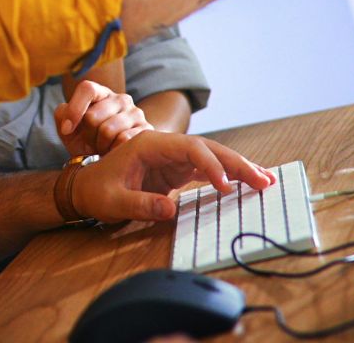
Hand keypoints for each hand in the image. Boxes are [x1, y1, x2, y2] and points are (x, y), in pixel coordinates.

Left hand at [55, 79, 153, 155]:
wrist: (114, 163)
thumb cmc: (88, 143)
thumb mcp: (70, 131)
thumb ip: (62, 116)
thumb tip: (67, 118)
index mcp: (101, 93)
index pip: (87, 89)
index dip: (74, 110)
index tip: (67, 130)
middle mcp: (121, 99)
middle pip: (92, 116)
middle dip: (87, 136)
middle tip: (91, 143)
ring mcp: (136, 113)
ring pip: (108, 130)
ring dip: (100, 146)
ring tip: (103, 148)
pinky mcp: (147, 129)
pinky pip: (123, 141)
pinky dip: (114, 151)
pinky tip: (114, 153)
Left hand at [72, 131, 276, 224]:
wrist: (86, 189)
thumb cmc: (97, 192)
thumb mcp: (113, 200)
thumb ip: (139, 204)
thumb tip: (170, 210)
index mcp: (150, 144)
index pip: (189, 148)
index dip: (210, 164)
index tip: (225, 185)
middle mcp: (166, 146)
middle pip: (208, 148)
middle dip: (236, 163)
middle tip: (263, 180)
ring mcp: (173, 157)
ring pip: (212, 157)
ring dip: (238, 168)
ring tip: (266, 180)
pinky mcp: (177, 170)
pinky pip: (207, 170)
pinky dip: (228, 176)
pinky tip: (247, 183)